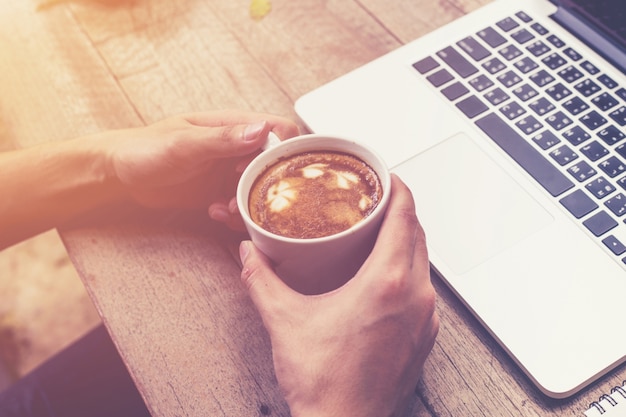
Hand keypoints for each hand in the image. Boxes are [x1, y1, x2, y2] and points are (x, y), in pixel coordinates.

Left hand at [103, 110, 298, 228]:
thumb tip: (261, 131)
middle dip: (265, 186)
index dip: (279, 152)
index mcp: (234, 125)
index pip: (279, 131)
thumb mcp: (184, 143)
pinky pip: (243, 205)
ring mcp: (231, 170)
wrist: (119, 174)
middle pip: (275, 165)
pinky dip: (235, 214)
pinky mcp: (221, 191)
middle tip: (243, 198)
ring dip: (249, 205)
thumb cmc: (145, 148)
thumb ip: (223, 138)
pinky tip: (214, 212)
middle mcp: (238, 147)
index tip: (258, 170)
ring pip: (261, 189)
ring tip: (225, 209)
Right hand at [239, 174, 438, 416]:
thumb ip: (261, 279)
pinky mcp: (424, 337)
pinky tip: (384, 277)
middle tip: (377, 201)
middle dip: (400, 212)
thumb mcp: (284, 321)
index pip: (405, 217)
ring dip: (406, 242)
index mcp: (387, 283)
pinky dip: (409, 272)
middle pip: (418, 235)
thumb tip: (247, 253)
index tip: (387, 176)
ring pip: (424, 263)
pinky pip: (423, 290)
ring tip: (379, 234)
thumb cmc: (325, 382)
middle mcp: (415, 297)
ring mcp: (425, 319)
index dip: (398, 189)